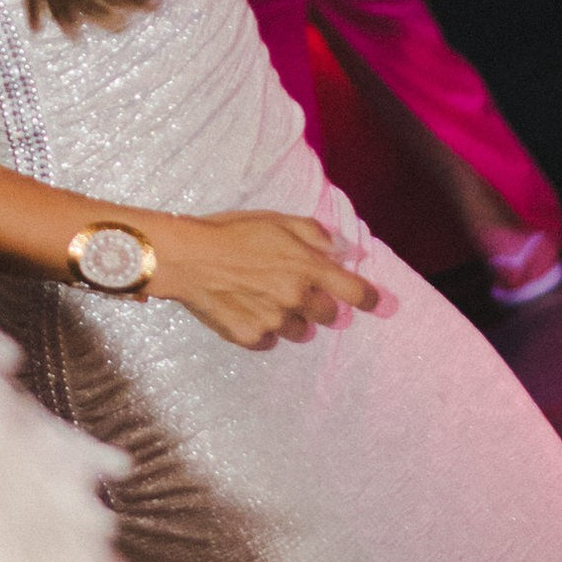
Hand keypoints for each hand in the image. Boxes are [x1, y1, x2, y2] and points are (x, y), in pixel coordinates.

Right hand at [147, 207, 378, 348]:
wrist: (186, 257)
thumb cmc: (230, 232)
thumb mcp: (276, 220)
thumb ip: (314, 234)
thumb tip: (341, 250)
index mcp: (306, 267)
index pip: (355, 292)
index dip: (370, 299)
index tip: (375, 303)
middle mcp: (296, 298)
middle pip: (329, 316)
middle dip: (320, 305)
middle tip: (295, 291)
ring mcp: (274, 322)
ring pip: (299, 332)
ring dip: (291, 319)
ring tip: (264, 299)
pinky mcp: (251, 337)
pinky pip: (269, 341)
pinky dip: (263, 329)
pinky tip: (245, 310)